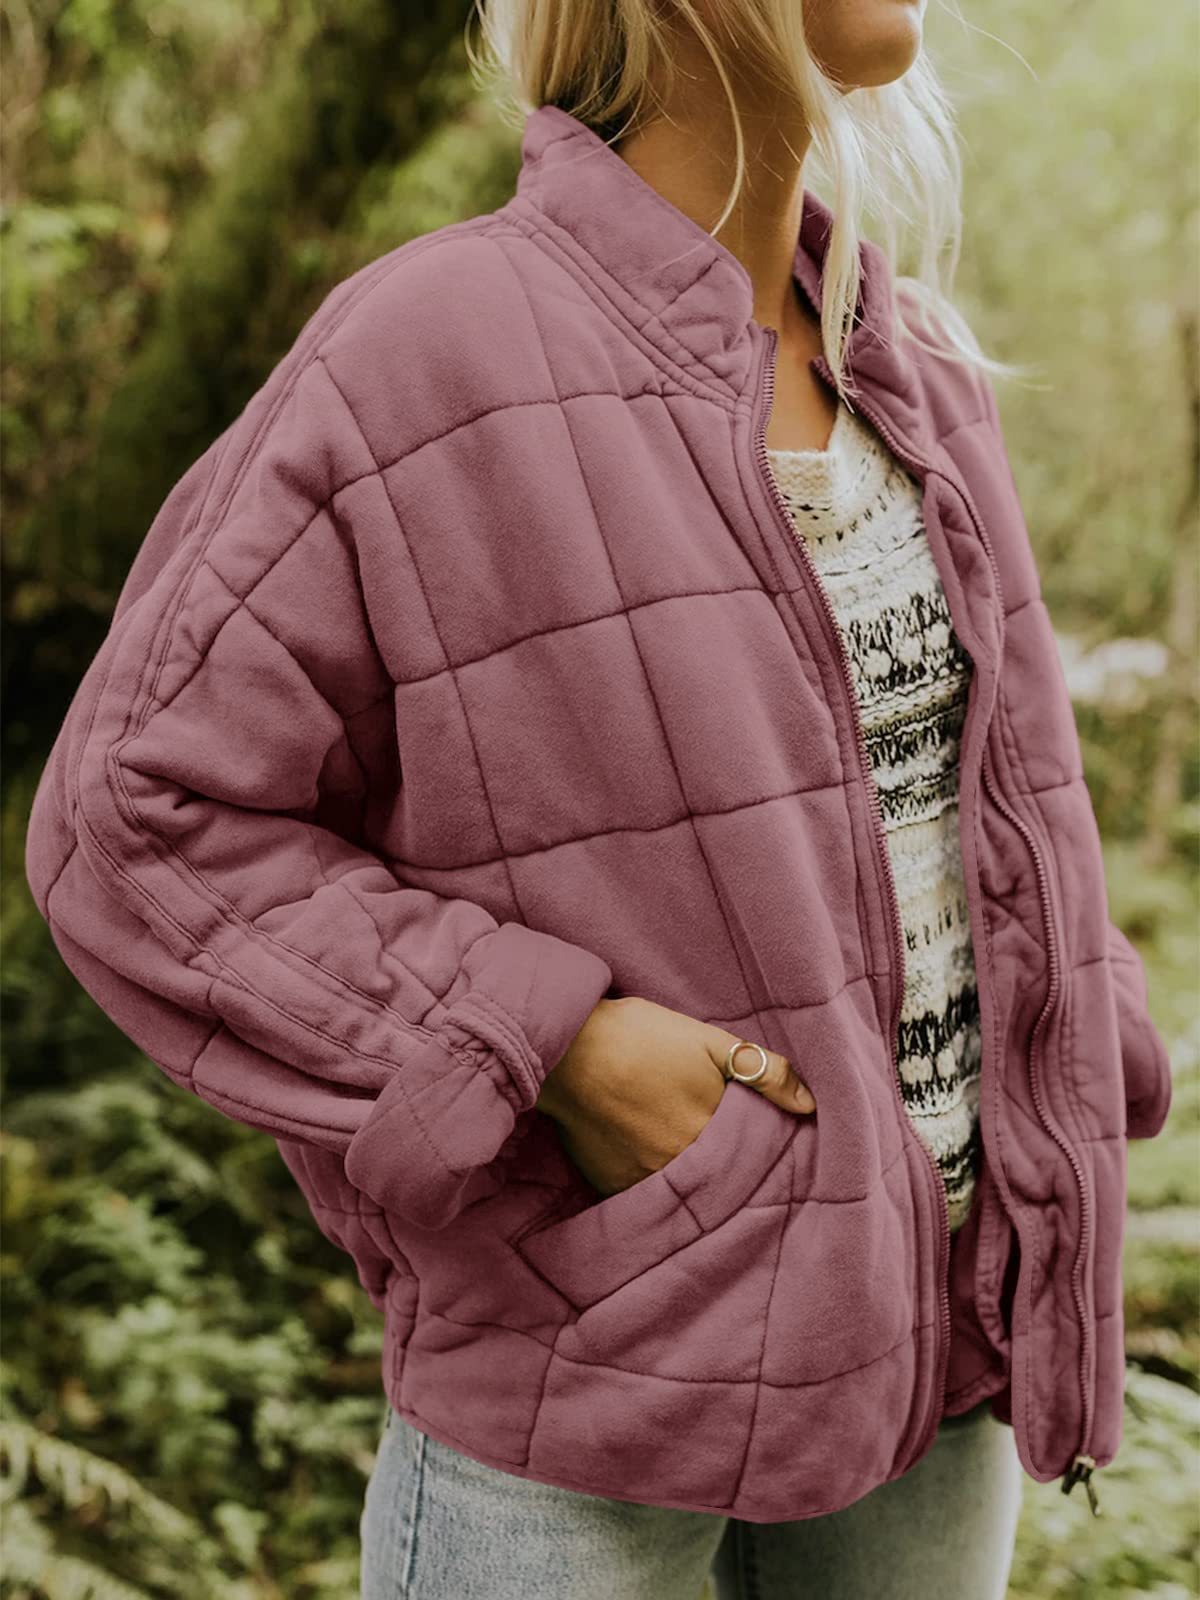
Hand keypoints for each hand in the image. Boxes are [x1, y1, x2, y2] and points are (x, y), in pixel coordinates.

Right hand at [535, 996, 815, 1197]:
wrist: (568, 1048)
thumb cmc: (640, 1037)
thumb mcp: (708, 1041)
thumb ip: (763, 1071)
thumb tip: (809, 1104)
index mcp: (712, 1137)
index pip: (752, 1159)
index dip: (759, 1149)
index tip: (763, 1143)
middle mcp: (680, 1171)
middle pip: (719, 1180)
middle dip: (728, 1169)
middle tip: (723, 1147)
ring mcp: (644, 1184)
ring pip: (683, 1191)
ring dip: (693, 1180)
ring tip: (685, 1152)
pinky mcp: (612, 1187)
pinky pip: (646, 1196)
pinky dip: (655, 1183)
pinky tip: (651, 1156)